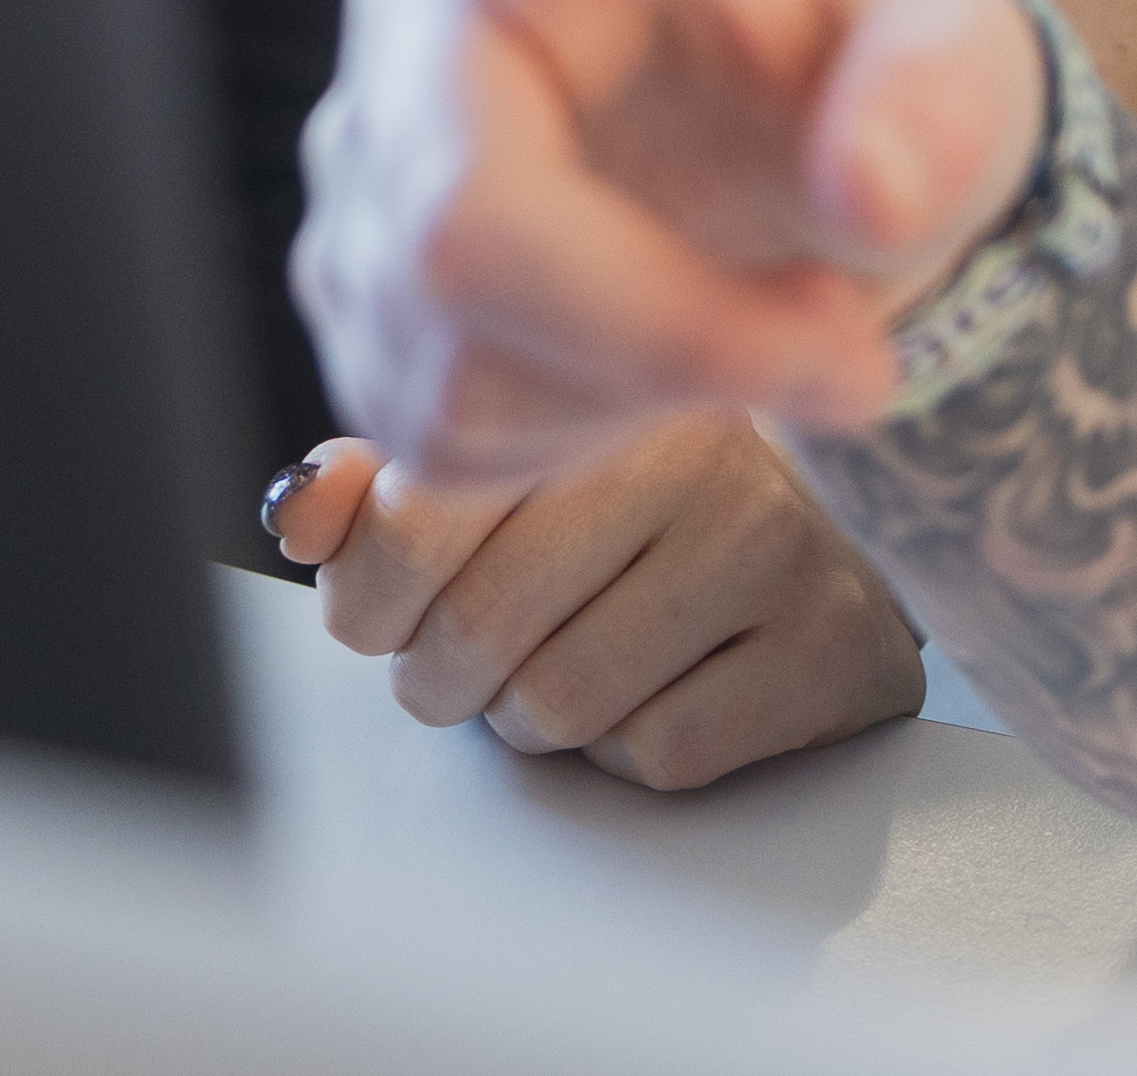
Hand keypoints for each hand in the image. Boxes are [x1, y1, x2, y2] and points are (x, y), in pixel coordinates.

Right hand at [107, 0, 1044, 476]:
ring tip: (750, 313)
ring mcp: (361, 179)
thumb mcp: (953, 41)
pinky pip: (451, 439)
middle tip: (852, 355)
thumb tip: (872, 196)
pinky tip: (642, 349)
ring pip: (461, 363)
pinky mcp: (354, 314)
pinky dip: (593, 432)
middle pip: (465, 228)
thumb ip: (939, 100)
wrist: (814, 183)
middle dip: (669, 329)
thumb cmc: (856, 61)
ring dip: (653, 389)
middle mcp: (418, 26)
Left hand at [262, 411, 928, 790]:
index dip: (371, 602)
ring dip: (539, 719)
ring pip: (563, 703)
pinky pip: (662, 751)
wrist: (830, 532)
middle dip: (448, 678)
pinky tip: (663, 685)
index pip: (415, 522)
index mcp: (593, 384)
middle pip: (480, 630)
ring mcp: (776, 542)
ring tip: (573, 664)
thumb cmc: (637, 505)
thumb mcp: (500, 471)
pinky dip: (636, 750)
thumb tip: (302, 510)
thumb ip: (380, 488)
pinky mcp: (833, 643)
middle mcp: (696, 447)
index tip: (387, 613)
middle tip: (469, 664)